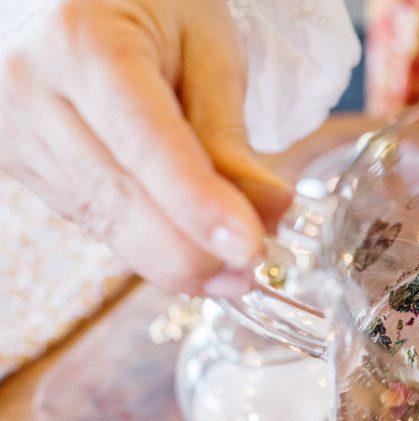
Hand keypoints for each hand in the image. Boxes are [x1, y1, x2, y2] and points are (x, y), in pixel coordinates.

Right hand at [0, 0, 293, 295]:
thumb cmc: (149, 1)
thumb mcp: (207, 46)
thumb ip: (229, 134)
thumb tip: (270, 211)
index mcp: (81, 41)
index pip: (146, 145)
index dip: (199, 207)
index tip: (249, 249)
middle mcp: (30, 88)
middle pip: (119, 200)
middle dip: (195, 252)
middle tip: (255, 272)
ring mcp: (13, 130)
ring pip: (104, 222)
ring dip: (176, 256)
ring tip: (234, 265)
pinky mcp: (16, 160)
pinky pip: (92, 217)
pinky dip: (147, 239)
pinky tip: (189, 244)